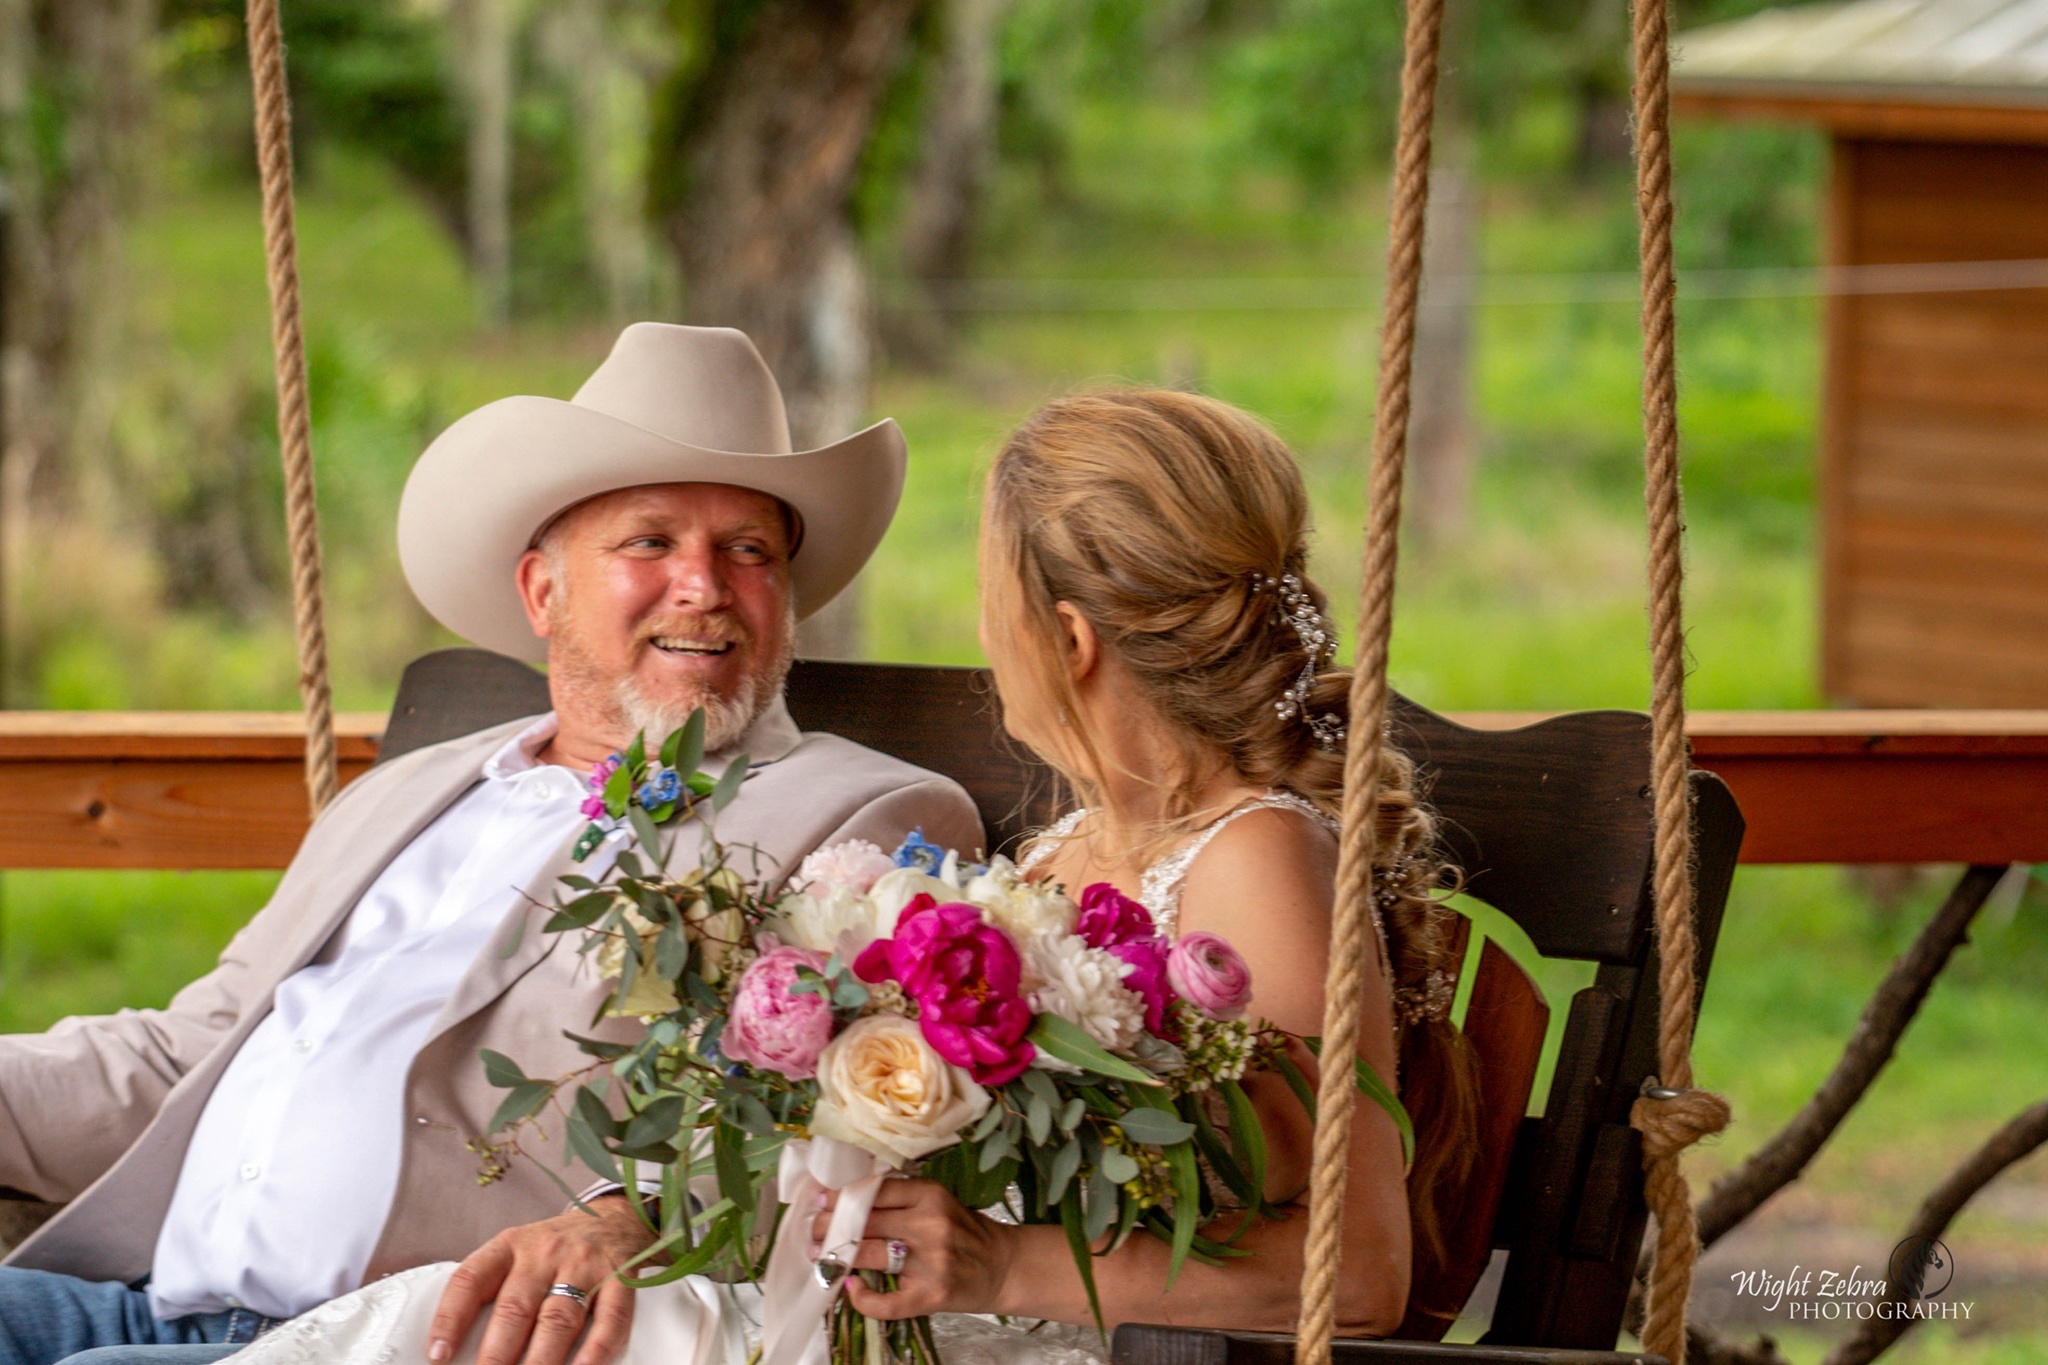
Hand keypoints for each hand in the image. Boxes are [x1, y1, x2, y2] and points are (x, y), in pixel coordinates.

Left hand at [427, 1195, 655, 1364]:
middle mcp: (545, 1253)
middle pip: (515, 1309)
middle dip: (495, 1356)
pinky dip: (595, 1352)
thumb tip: (458, 1350)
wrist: (616, 1219)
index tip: (438, 1356)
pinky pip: (610, 1320)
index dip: (450, 1319)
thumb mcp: (518, 1255)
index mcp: (510, 1246)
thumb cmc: (555, 1250)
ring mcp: (585, 1266)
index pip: (471, 1279)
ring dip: (540, 1362)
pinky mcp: (620, 1280)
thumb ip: (494, 1292)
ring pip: (558, 1320)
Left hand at [810, 1178, 1015, 1319]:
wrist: (1002, 1266)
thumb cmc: (964, 1232)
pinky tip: (852, 1289)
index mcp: (930, 1195)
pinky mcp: (931, 1295)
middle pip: (866, 1222)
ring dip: (836, 1257)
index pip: (874, 1191)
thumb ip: (901, 1199)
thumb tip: (846, 1199)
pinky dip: (863, 1298)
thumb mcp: (938, 1203)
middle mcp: (930, 1225)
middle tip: (809, 1229)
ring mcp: (931, 1262)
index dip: (841, 1197)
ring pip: (869, 1255)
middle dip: (829, 1226)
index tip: (819, 1201)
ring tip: (818, 1256)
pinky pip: (886, 1301)